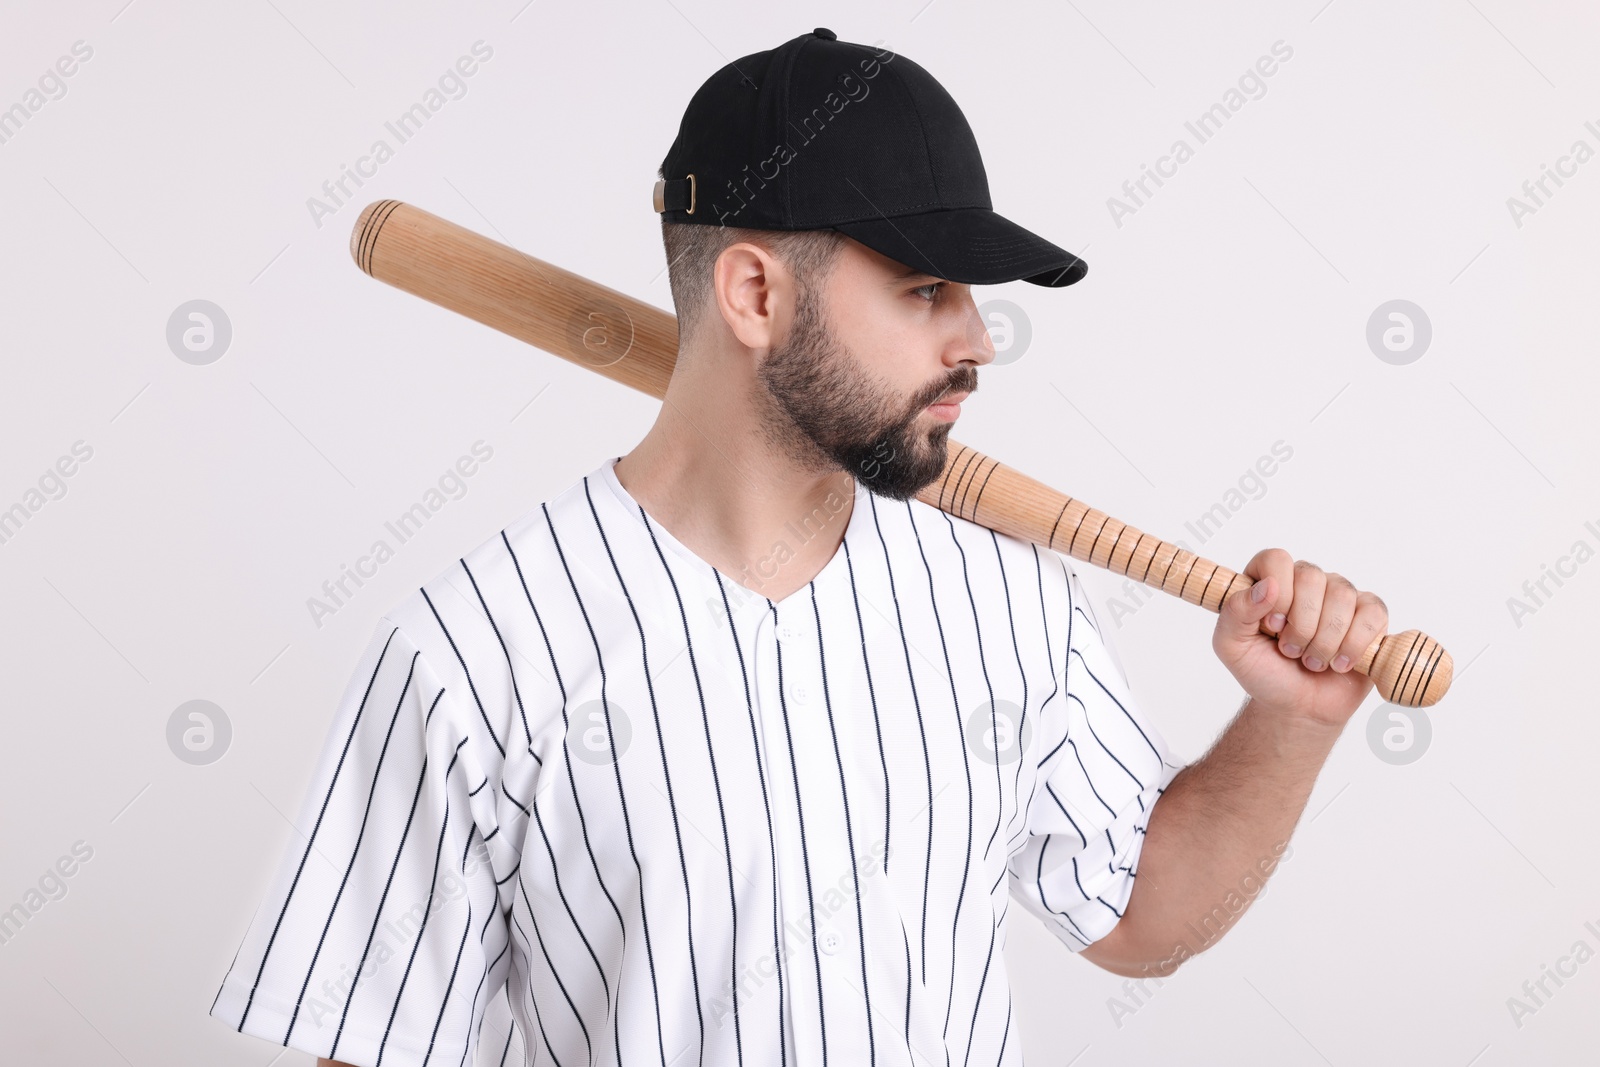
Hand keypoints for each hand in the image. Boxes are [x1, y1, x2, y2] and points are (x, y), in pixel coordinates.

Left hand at [1212, 548, 1388, 727]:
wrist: (1297, 707)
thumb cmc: (1263, 672)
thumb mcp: (1231, 646)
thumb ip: (1235, 612)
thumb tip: (1266, 585)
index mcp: (1268, 579)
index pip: (1276, 559)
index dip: (1277, 594)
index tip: (1272, 626)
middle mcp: (1305, 581)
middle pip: (1312, 577)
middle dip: (1301, 625)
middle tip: (1291, 651)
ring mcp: (1339, 595)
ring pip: (1342, 596)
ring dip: (1325, 640)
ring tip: (1312, 661)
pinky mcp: (1370, 615)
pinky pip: (1372, 614)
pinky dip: (1354, 645)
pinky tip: (1340, 663)